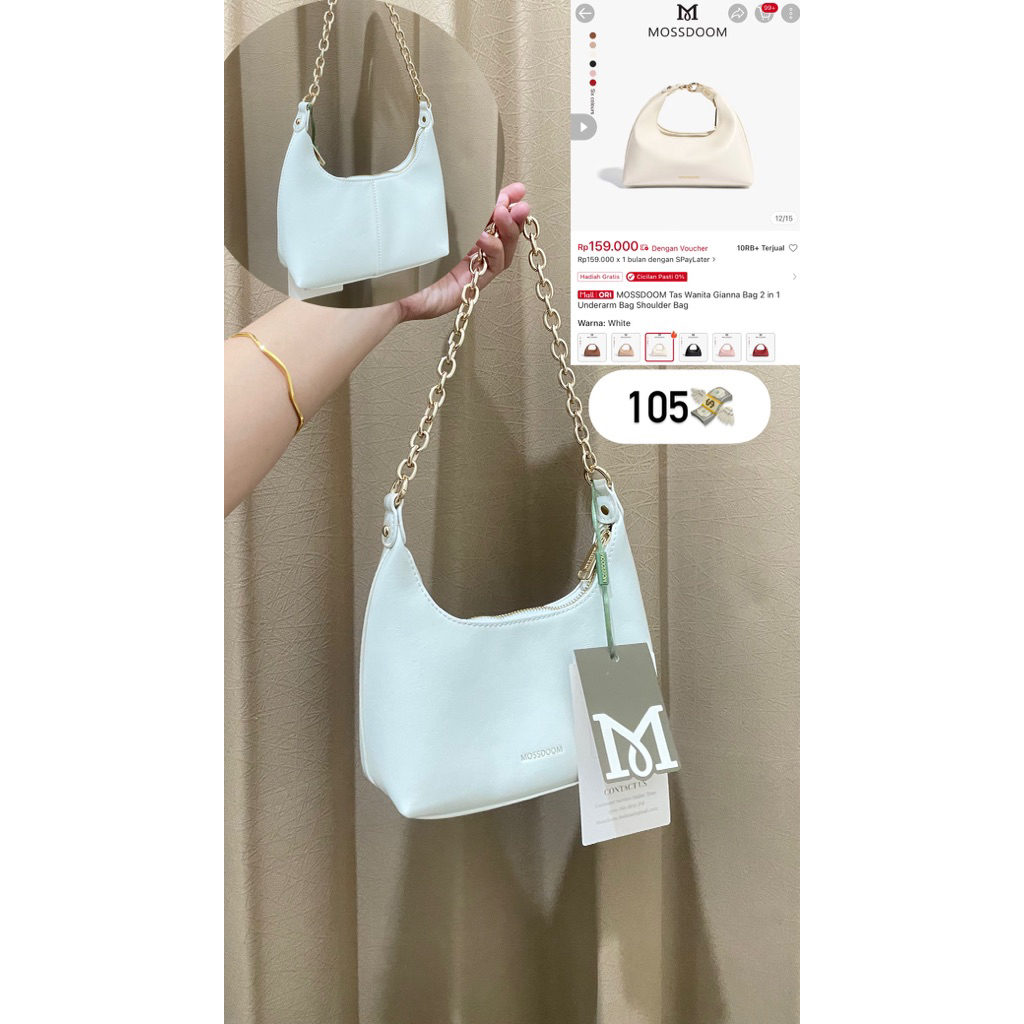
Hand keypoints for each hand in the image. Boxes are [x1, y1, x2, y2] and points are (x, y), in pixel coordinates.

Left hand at [397, 183, 530, 322]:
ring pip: (503, 250)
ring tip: (504, 214)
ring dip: (508, 230)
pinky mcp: (471, 285)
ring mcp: (470, 269)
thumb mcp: (425, 221)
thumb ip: (445, 206)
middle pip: (502, 233)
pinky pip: (493, 266)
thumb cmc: (399, 254)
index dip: (504, 202)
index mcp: (456, 234)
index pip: (488, 217)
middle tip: (520, 200)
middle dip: (513, 214)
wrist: (388, 287)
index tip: (515, 189)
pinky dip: (494, 249)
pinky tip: (486, 237)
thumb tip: (463, 179)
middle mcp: (466, 251)